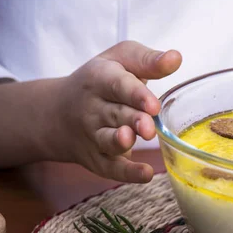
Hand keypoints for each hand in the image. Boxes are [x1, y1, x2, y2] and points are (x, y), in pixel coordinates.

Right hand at [53, 41, 181, 182]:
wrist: (56, 112)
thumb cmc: (101, 82)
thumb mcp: (119, 61)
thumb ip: (147, 61)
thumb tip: (176, 58)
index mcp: (100, 78)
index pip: (118, 85)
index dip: (136, 95)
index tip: (154, 105)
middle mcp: (93, 108)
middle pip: (115, 114)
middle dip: (132, 121)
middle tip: (149, 127)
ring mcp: (93, 135)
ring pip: (107, 141)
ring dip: (119, 143)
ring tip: (132, 141)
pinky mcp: (97, 159)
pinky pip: (111, 168)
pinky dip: (128, 173)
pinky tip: (146, 174)